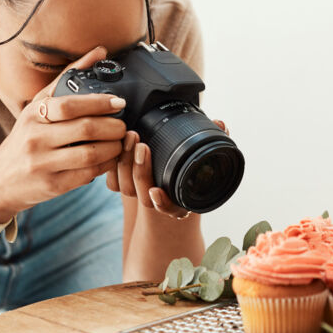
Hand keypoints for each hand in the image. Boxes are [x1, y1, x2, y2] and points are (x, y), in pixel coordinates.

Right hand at [0, 46, 127, 221]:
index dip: (99, 102)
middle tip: (124, 126)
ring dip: (113, 148)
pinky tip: (110, 159)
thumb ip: (68, 78)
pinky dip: (105, 166)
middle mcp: (36, 138)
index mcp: (33, 115)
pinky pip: (87, 175)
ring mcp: (43, 164)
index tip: (119, 102)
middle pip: (85, 129)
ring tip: (121, 142)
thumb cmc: (24, 139)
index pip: (69, 105)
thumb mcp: (38, 106)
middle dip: (113, 127)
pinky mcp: (52, 185)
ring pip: (90, 154)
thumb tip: (100, 52)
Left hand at [107, 119, 228, 219]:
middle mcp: (158, 202)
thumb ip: (214, 139)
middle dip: (140, 170)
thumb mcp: (201, 151)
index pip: (170, 208)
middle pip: (143, 196)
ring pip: (125, 187)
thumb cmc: (185, 161)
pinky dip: (112, 164)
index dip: (162, 203)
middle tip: (141, 144)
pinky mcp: (122, 185)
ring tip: (130, 136)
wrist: (167, 169)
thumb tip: (220, 124)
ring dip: (125, 161)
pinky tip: (116, 143)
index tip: (155, 191)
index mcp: (179, 201)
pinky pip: (112, 182)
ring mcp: (139, 195)